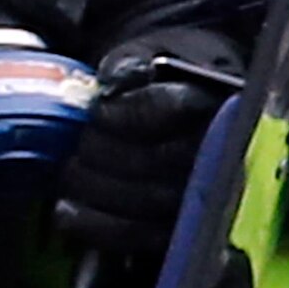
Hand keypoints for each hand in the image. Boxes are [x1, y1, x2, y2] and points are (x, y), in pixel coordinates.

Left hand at [52, 25, 243, 260]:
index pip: (172, 108)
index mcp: (218, 98)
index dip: (128, 113)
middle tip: (75, 141)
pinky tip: (68, 213)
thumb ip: (133, 60)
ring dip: (95, 188)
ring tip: (67, 171)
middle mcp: (221, 149)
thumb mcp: (157, 50)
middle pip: (155, 159)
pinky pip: (142, 237)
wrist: (195, 99)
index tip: (97, 110)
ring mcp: (205, 194)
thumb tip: (113, 79)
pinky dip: (98, 227)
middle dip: (102, 152)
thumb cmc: (174, 74)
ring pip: (146, 201)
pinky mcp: (185, 226)